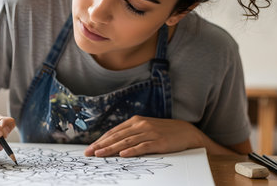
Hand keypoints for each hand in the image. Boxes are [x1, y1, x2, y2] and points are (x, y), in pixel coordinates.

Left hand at [84, 115, 201, 156]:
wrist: (187, 132)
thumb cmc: (164, 132)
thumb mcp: (146, 128)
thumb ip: (132, 133)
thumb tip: (114, 143)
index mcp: (136, 121)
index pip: (114, 131)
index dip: (101, 140)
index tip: (90, 147)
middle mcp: (141, 125)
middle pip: (117, 136)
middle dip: (101, 145)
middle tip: (89, 152)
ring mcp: (149, 133)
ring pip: (126, 141)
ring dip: (111, 148)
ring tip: (100, 154)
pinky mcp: (158, 142)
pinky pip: (142, 147)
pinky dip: (131, 151)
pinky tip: (122, 155)